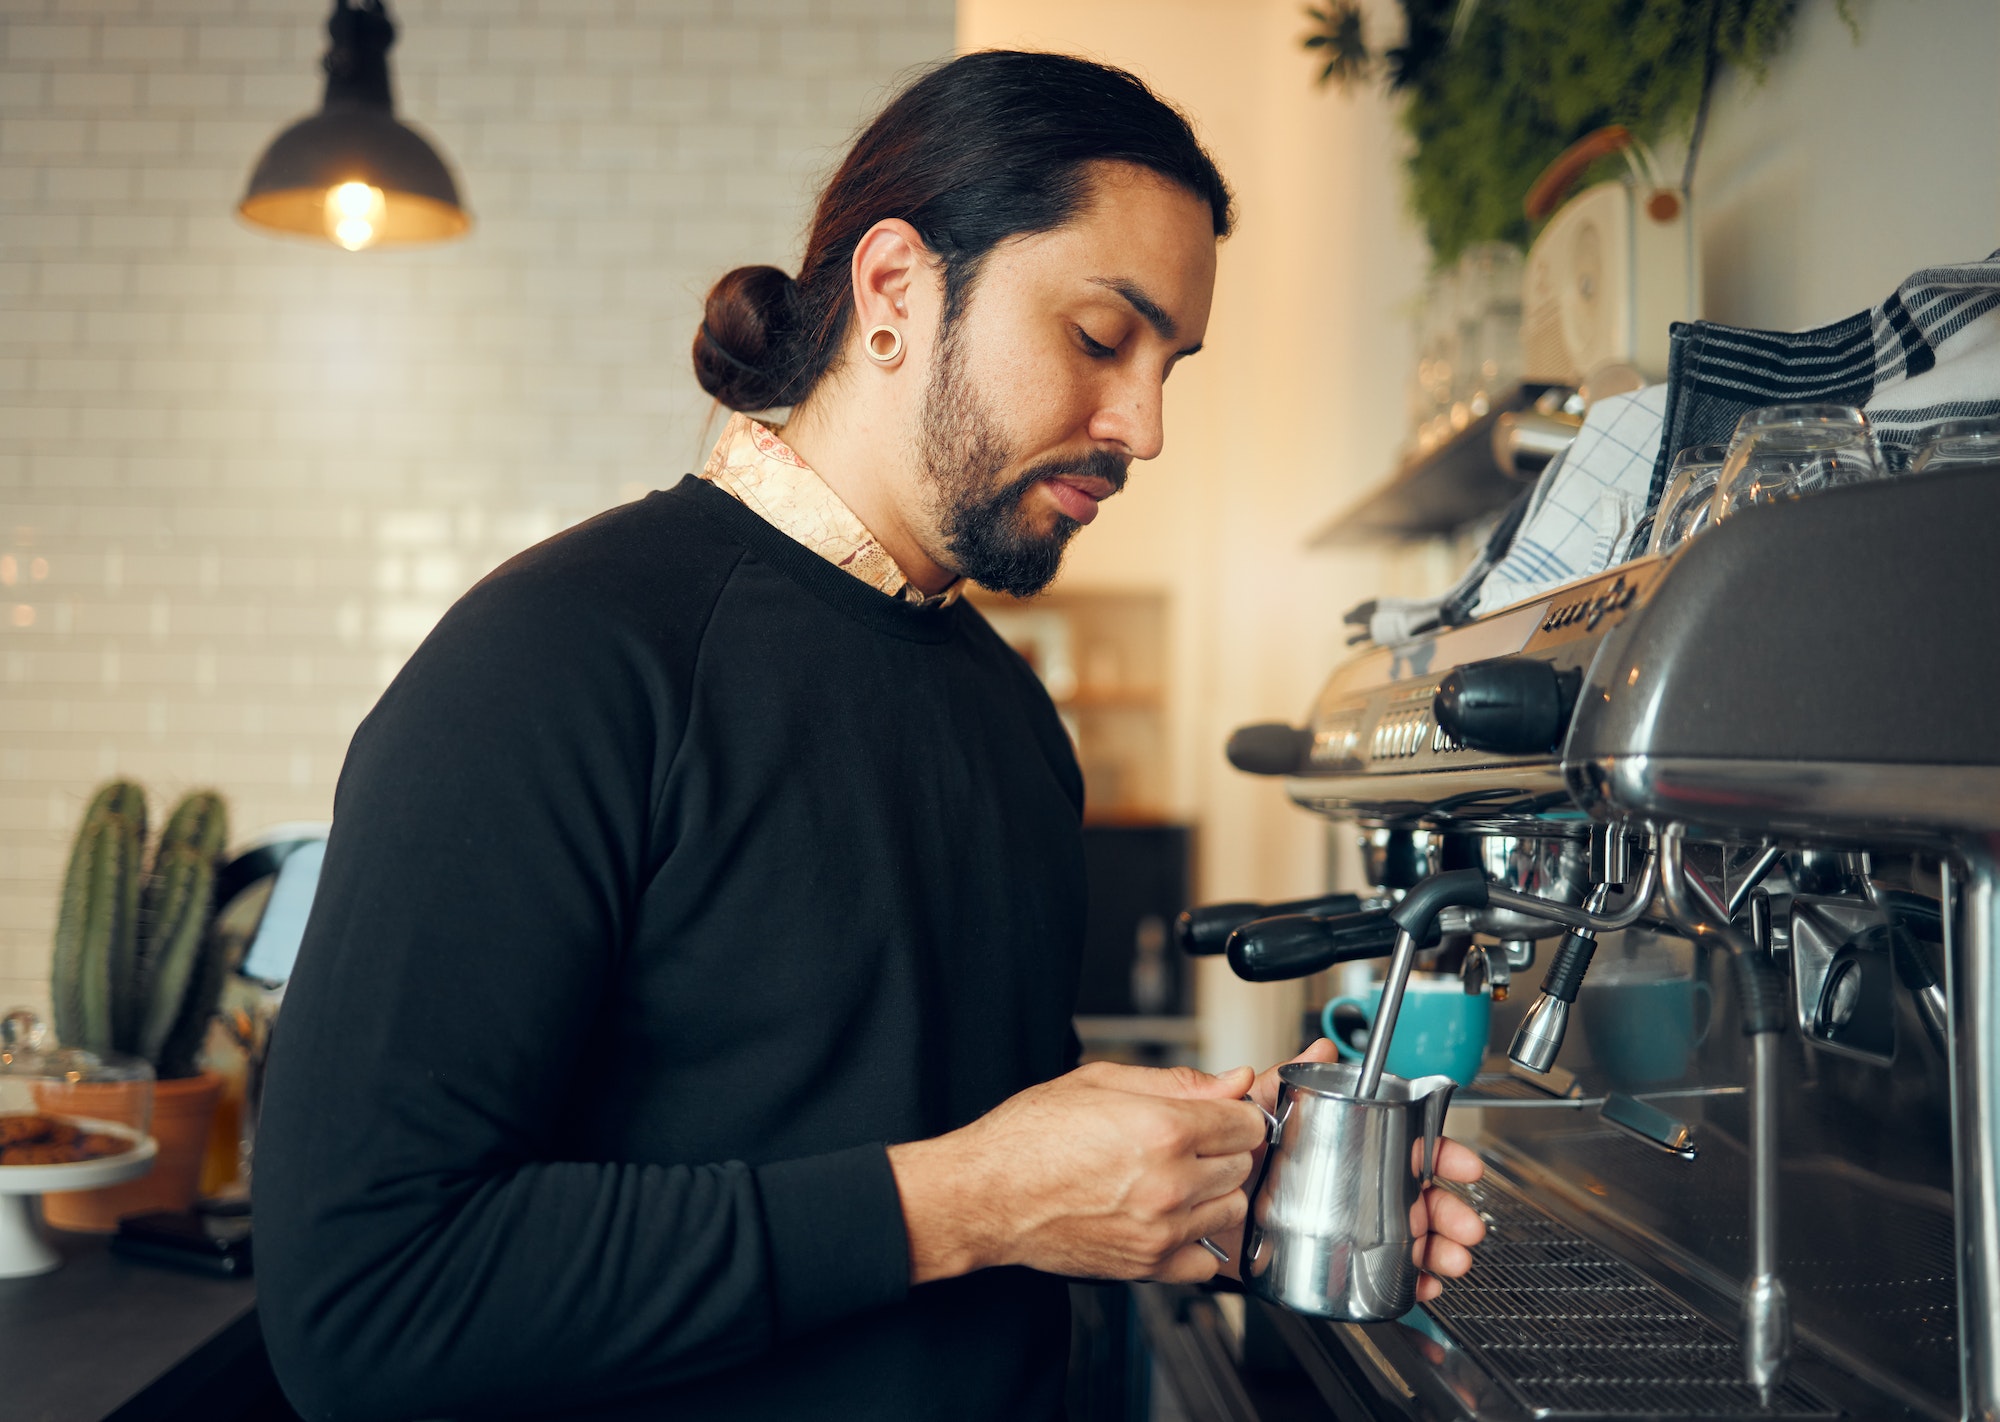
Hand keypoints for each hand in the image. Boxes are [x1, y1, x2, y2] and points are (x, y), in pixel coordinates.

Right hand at [887, 1061, 1269, 1285]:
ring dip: (1211, 1193)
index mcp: (1163, 1129)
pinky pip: (1207, 1262)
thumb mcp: (1101, 1082)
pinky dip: (1197, 1242)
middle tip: (1184, 1143)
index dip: (1231, 1114)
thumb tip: (1235, 1080)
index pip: (1246, 1124)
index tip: (1215, 1116)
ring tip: (1171, 1179)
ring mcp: (1162, 1230)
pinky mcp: (1148, 1266)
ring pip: (1231, 1209)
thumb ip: (1179, 1081)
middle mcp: (1170, 1182)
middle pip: (1242, 1165)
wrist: (986, 1195)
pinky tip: (1168, 1219)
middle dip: (1220, 1150)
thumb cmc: (1030, 1137)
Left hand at [1184, 1038, 1487, 1293]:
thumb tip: (1320, 1046)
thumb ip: (1279, 1080)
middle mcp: (1340, 1181)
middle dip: (1445, 1211)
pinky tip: (1419, 1285)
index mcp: (1332, 1142)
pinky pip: (1367, 1273)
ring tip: (1449, 1261)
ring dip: (1433, 1249)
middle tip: (1465, 1228)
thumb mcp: (1244, 1110)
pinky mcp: (1313, 1257)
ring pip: (1398, 1236)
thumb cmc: (1211, 1150)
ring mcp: (1332, 1221)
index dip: (1435, 1153)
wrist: (1173, 1196)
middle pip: (1409, 1194)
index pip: (1397, 1141)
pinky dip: (1402, 1281)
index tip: (1463, 1165)